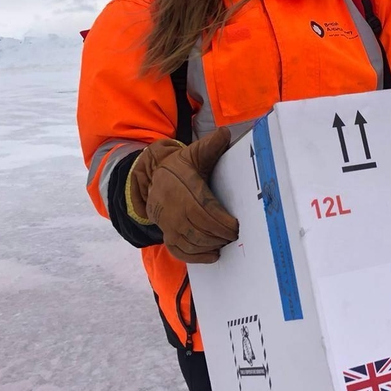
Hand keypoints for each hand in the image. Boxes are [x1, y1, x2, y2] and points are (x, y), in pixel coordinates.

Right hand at [141, 128, 238, 262]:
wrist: (155, 178)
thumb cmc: (182, 167)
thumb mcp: (194, 153)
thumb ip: (211, 145)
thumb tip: (225, 133)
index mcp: (182, 187)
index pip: (202, 209)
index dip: (220, 221)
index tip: (236, 226)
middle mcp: (172, 206)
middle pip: (198, 228)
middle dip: (220, 235)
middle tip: (236, 235)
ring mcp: (167, 223)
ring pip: (190, 241)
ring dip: (211, 245)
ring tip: (226, 243)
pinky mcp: (166, 234)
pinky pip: (179, 251)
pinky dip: (197, 257)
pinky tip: (213, 255)